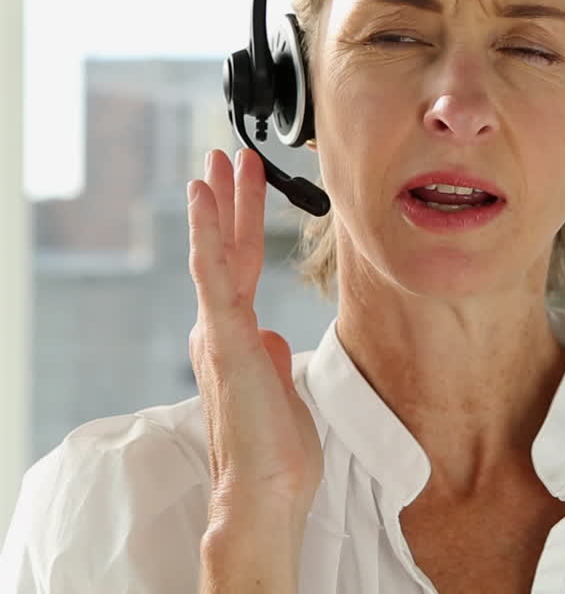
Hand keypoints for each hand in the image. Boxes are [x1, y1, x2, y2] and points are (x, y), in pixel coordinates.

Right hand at [187, 149, 321, 538]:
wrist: (266, 490)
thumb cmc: (276, 452)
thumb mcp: (280, 392)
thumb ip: (270, 358)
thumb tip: (271, 335)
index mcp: (238, 339)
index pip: (242, 268)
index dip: (244, 225)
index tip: (247, 187)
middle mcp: (221, 331)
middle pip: (227, 252)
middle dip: (228, 202)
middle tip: (228, 156)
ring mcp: (219, 333)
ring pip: (217, 254)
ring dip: (218, 206)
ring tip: (219, 162)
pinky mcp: (224, 340)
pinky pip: (212, 276)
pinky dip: (205, 234)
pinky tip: (204, 200)